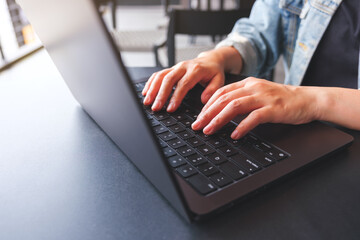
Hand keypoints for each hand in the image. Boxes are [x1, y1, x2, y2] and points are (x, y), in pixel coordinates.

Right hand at [142, 51, 225, 111]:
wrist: (210, 59)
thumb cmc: (213, 72)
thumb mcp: (219, 80)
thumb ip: (212, 90)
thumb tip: (204, 100)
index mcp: (196, 70)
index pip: (183, 84)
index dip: (176, 97)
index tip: (170, 108)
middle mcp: (183, 67)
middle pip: (168, 79)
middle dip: (160, 94)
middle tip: (155, 107)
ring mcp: (176, 67)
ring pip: (161, 76)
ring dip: (152, 89)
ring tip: (147, 101)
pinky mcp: (171, 69)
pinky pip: (158, 74)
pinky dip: (150, 83)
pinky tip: (145, 92)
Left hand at [191, 77, 318, 138]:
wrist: (307, 99)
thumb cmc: (281, 100)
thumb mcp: (258, 94)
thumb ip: (241, 99)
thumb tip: (221, 113)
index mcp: (247, 83)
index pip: (221, 92)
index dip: (207, 105)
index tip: (199, 117)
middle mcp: (253, 88)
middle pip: (223, 99)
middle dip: (207, 114)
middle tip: (197, 126)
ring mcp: (263, 97)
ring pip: (234, 106)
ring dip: (219, 119)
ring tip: (209, 130)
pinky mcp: (273, 108)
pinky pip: (254, 117)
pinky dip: (242, 126)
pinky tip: (234, 135)